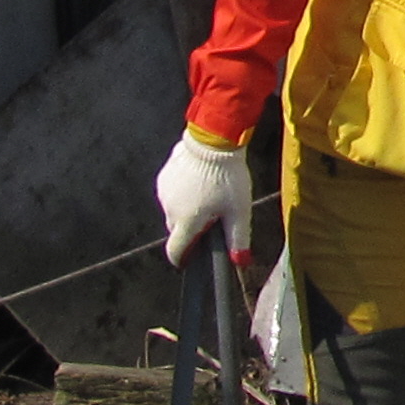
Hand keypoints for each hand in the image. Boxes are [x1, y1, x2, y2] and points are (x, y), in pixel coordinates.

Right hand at [155, 132, 252, 265]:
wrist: (213, 140)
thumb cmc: (228, 177)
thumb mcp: (239, 211)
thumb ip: (238, 239)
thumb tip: (241, 263)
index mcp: (186, 222)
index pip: (175, 251)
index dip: (183, 258)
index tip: (190, 258)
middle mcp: (170, 209)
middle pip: (177, 230)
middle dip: (191, 229)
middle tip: (212, 218)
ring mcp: (164, 192)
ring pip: (174, 210)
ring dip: (187, 210)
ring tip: (209, 196)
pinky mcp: (163, 176)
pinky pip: (171, 193)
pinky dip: (182, 193)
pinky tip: (199, 182)